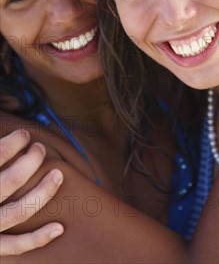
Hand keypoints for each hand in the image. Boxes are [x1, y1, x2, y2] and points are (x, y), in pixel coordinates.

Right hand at [0, 130, 63, 255]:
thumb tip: (2, 126)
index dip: (15, 141)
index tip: (24, 135)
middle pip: (12, 180)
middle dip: (32, 160)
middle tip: (39, 148)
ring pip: (19, 212)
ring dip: (44, 192)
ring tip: (58, 174)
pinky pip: (14, 246)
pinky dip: (38, 239)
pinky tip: (59, 228)